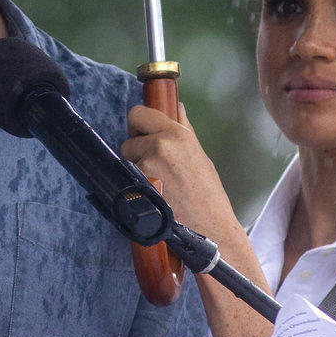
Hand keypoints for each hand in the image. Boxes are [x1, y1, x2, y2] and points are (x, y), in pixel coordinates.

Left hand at [123, 105, 276, 336]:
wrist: (210, 229)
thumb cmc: (208, 194)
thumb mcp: (199, 155)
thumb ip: (183, 130)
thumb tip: (176, 108)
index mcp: (176, 134)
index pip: (137, 113)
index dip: (139, 124)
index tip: (145, 135)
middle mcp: (158, 146)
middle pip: (128, 136)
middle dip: (135, 147)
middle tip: (151, 163)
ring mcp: (146, 167)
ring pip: (126, 159)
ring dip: (134, 168)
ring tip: (156, 184)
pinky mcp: (136, 187)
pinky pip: (125, 179)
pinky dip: (133, 185)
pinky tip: (150, 195)